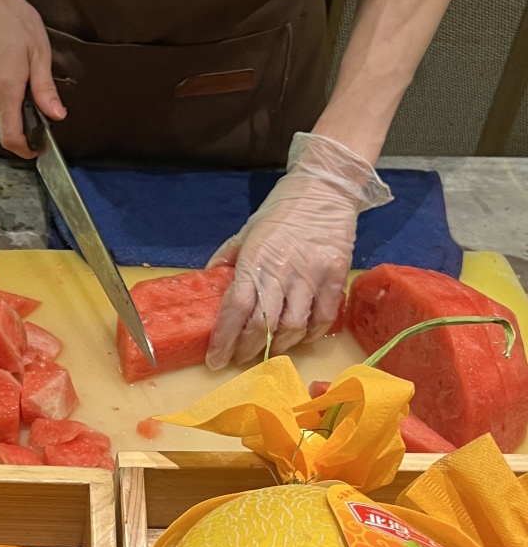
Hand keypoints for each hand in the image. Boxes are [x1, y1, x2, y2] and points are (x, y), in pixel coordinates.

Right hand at [0, 0, 65, 156]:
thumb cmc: (10, 18)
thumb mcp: (39, 52)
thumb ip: (45, 89)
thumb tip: (56, 115)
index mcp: (4, 87)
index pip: (11, 136)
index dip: (26, 149)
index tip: (37, 149)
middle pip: (7, 122)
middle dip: (23, 115)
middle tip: (35, 90)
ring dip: (12, 101)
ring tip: (19, 70)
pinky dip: (0, 91)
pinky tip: (5, 67)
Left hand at [205, 133, 392, 369]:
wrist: (324, 187)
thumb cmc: (281, 210)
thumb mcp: (247, 231)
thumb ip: (228, 258)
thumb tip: (210, 281)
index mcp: (255, 259)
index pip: (236, 308)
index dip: (224, 339)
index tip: (215, 359)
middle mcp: (282, 271)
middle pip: (263, 325)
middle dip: (248, 349)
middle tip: (239, 358)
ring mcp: (311, 275)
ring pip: (293, 327)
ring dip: (278, 346)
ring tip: (268, 349)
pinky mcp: (335, 276)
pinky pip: (323, 318)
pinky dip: (310, 334)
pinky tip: (300, 337)